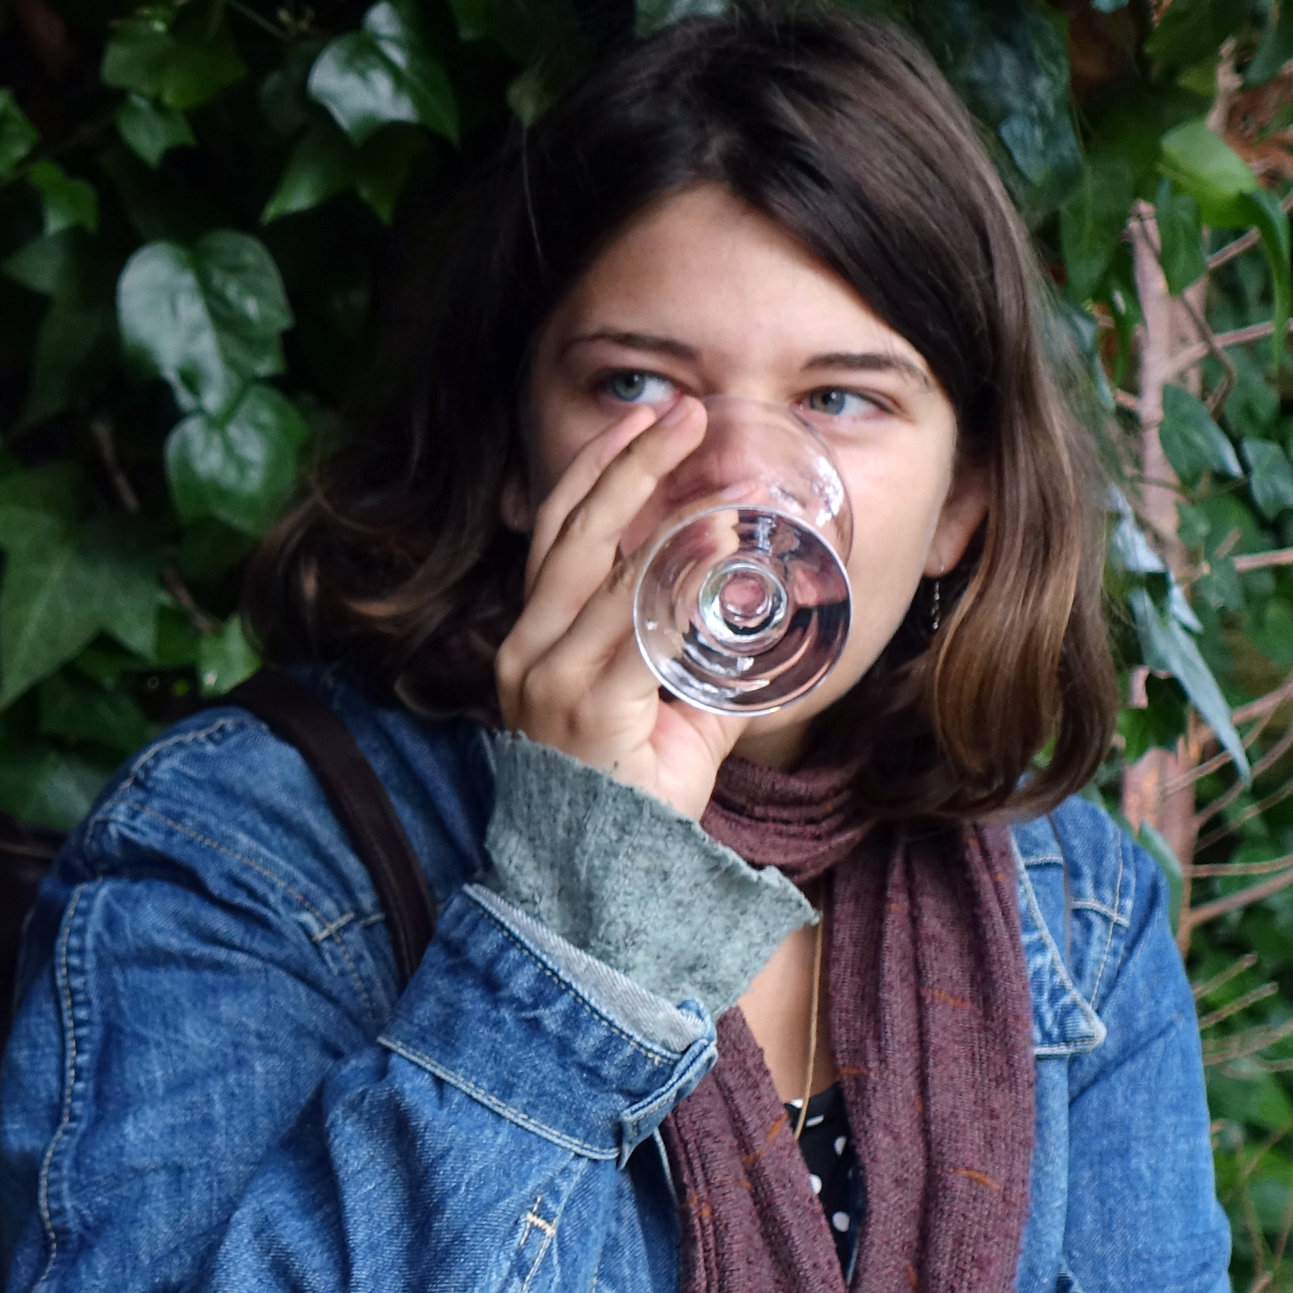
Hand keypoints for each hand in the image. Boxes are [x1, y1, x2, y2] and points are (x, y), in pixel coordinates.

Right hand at [493, 396, 748, 821]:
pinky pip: (633, 626)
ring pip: (602, 569)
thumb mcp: (667, 709)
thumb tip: (762, 612)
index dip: (598, 469)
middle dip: (629, 463)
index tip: (641, 416)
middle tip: (681, 412)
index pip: (556, 531)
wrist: (598, 881)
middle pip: (573, 531)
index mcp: (536, 638)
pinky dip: (676, 578)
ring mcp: (550, 677)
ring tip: (713, 469)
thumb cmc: (630, 794)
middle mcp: (529, 648)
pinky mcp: (585, 707)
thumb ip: (700, 658)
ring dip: (662, 510)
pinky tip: (715, 544)